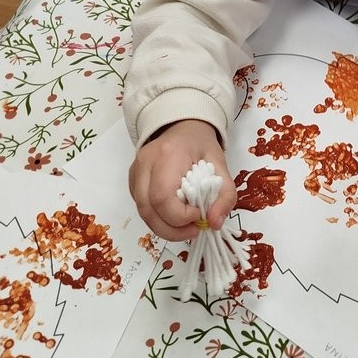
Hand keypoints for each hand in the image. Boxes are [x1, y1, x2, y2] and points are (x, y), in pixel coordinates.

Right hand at [128, 119, 236, 239]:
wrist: (182, 127)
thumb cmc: (200, 145)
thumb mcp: (222, 166)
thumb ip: (225, 195)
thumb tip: (214, 223)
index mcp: (169, 154)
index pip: (162, 196)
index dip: (179, 216)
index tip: (199, 214)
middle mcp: (145, 162)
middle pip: (148, 209)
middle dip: (172, 229)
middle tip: (194, 230)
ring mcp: (135, 171)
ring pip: (142, 212)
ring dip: (165, 227)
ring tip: (186, 226)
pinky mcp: (132, 180)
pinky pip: (142, 207)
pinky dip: (158, 218)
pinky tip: (175, 215)